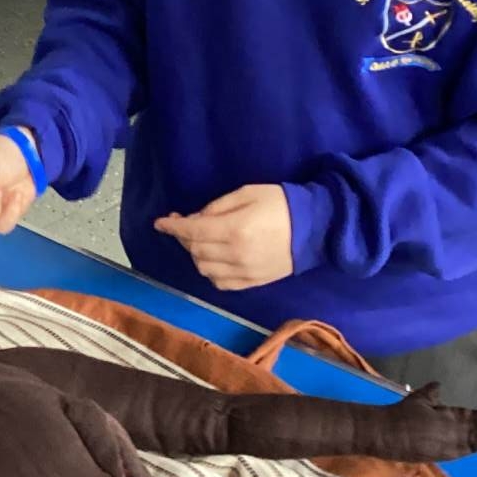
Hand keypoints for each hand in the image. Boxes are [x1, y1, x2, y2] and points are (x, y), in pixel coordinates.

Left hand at [156, 184, 294, 291]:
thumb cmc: (282, 203)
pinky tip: (214, 260)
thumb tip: (195, 219)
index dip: (172, 227)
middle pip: (195, 251)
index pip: (192, 232)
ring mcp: (245, 272)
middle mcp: (236, 255)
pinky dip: (210, 272)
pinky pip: (221, 283)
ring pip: (204, 270)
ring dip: (196, 255)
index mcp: (235, 229)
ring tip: (202, 241)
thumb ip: (217, 206)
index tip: (160, 223)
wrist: (317, 227)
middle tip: (186, 225)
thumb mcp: (248, 192)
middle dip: (185, 238)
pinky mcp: (253, 282)